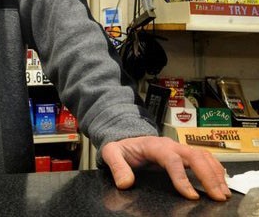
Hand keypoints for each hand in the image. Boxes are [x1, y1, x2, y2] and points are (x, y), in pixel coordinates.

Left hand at [101, 136, 230, 200]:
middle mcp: (171, 145)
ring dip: (216, 173)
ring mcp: (179, 148)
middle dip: (208, 176)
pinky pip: (204, 158)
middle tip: (217, 196)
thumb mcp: (111, 153)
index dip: (182, 177)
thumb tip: (125, 183)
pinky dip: (215, 169)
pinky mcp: (184, 154)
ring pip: (203, 156)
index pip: (172, 160)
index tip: (191, 195)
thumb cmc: (122, 148)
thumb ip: (117, 166)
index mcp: (154, 145)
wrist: (127, 139)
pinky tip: (221, 182)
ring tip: (223, 193)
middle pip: (194, 157)